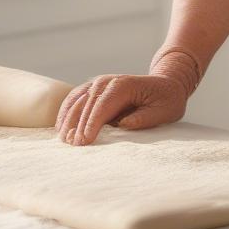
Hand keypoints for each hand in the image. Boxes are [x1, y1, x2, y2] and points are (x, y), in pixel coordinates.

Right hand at [55, 74, 186, 145]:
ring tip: (64, 140)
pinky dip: (66, 112)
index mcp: (124, 85)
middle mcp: (108, 81)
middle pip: (87, 103)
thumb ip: (145, 118)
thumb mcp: (165, 111)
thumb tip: (123, 124)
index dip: (92, 123)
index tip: (85, 141)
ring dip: (68, 119)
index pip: (103, 104)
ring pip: (77, 100)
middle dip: (78, 125)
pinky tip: (61, 128)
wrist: (165, 84)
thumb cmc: (166, 100)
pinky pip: (75, 99)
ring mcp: (99, 83)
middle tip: (73, 147)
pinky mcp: (94, 89)